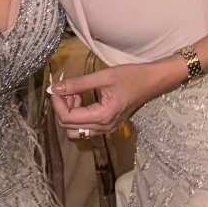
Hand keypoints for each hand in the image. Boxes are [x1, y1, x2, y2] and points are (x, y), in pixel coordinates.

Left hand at [50, 59, 176, 138]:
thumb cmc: (132, 77)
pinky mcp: (107, 126)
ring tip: (74, 93)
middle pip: (68, 126)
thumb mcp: (103, 77)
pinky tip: (81, 98)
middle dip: (62, 107)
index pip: (68, 118)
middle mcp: (103, 127)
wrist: (152, 82)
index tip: (55, 88)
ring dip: (69, 112)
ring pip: (75, 129)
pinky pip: (84, 127)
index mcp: (102, 116)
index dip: (57, 103)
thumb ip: (78, 84)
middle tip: (65, 89)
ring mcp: (106, 129)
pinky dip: (78, 115)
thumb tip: (55, 88)